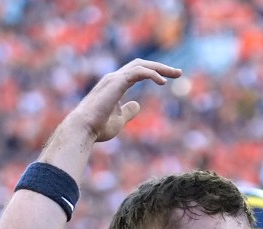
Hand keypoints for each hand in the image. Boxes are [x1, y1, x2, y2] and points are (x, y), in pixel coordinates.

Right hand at [67, 59, 181, 142]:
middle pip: (141, 65)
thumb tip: (137, 105)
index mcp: (115, 85)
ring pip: (141, 65)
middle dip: (161, 67)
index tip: (169, 79)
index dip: (154, 73)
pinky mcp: (116, 82)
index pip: (138, 73)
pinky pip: (138, 72)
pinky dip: (152, 74)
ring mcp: (114, 79)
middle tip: (179, 73)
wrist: (83, 129)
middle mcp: (114, 78)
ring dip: (161, 68)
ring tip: (177, 74)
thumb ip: (128, 112)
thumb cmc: (98, 128)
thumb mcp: (119, 120)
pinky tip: (163, 81)